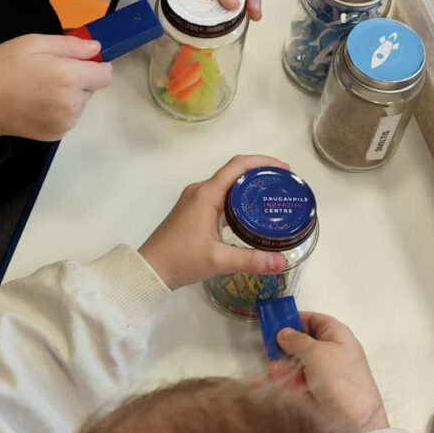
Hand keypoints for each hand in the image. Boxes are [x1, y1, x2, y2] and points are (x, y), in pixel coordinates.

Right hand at [0, 34, 111, 144]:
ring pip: (80, 103)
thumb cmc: (3, 67)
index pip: (105, 74)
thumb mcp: (33, 43)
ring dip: (69, 95)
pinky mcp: (57, 134)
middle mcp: (72, 103)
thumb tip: (96, 49)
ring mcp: (65, 122)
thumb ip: (69, 45)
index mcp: (69, 78)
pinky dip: (59, 110)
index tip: (80, 60)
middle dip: (79, 78)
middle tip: (50, 72)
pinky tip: (38, 103)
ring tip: (41, 89)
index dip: (96, 64)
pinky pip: (69, 117)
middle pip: (92, 88)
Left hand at [139, 155, 288, 289]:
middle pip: (234, 172)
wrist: (150, 270)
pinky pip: (220, 195)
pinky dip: (238, 198)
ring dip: (249, 187)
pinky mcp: (192, 210)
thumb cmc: (180, 260)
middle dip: (260, 175)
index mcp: (206, 194)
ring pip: (227, 184)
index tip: (284, 170)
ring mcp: (194, 200)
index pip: (238, 166)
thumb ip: (252, 260)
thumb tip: (282, 261)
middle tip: (283, 187)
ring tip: (272, 198)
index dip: (262, 162)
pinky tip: (251, 213)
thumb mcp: (218, 260)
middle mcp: (200, 191)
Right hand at [271, 312, 389, 429]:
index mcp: (337, 335)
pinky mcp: (317, 390)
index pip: (314, 319)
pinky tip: (268, 384)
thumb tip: (283, 332)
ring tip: (267, 371)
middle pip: (303, 342)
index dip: (294, 319)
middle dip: (284, 347)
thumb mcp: (316, 353)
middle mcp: (331, 350)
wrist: (355, 420)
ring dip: (281, 366)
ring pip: (297, 363)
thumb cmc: (339, 379)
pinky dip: (284, 381)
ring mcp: (324, 372)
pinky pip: (297, 381)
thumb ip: (297, 340)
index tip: (273, 324)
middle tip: (265, 349)